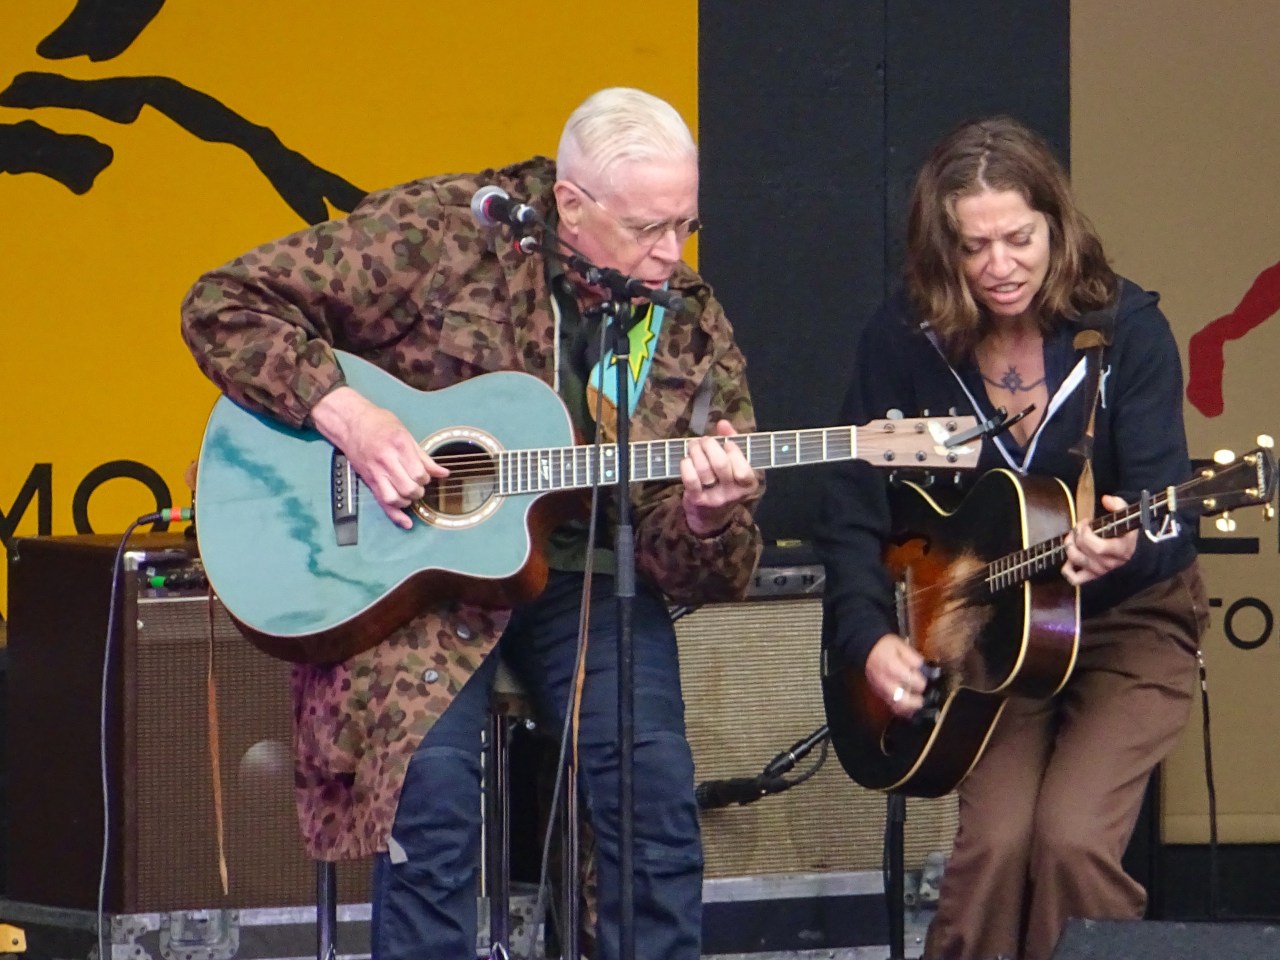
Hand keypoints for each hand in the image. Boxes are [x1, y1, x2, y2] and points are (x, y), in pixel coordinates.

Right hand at [311, 386, 447, 528]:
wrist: (350, 422)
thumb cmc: (379, 423)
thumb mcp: (405, 434)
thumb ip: (424, 457)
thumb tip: (443, 473)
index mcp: (399, 446)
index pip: (419, 473)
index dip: (426, 478)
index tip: (424, 474)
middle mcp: (387, 460)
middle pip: (409, 488)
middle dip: (418, 490)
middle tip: (418, 485)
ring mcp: (376, 472)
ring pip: (396, 498)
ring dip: (407, 500)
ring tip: (409, 494)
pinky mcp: (368, 481)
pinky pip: (382, 502)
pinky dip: (395, 515)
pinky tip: (406, 522)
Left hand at [679, 419, 759, 535]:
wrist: (711, 518)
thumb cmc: (725, 483)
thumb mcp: (736, 465)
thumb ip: (733, 441)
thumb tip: (723, 424)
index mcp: (747, 484)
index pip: (743, 469)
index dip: (733, 451)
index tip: (726, 443)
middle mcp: (732, 493)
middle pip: (721, 464)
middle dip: (710, 446)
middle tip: (704, 441)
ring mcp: (714, 498)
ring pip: (703, 470)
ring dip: (696, 452)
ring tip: (693, 445)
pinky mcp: (696, 500)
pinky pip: (690, 480)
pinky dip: (686, 465)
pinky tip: (686, 460)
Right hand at [865, 633, 926, 716]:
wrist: (865, 649)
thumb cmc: (885, 646)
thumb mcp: (901, 646)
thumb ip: (913, 658)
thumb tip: (924, 668)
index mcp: (893, 668)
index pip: (912, 681)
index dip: (922, 682)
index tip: (925, 680)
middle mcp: (887, 682)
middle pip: (902, 700)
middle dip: (915, 702)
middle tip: (922, 699)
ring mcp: (881, 689)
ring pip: (896, 706)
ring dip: (908, 708)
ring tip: (916, 705)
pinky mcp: (878, 693)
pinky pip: (890, 705)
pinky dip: (900, 708)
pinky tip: (908, 708)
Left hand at [1061, 493, 1137, 584]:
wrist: (1127, 548)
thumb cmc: (1123, 531)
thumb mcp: (1125, 516)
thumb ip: (1118, 505)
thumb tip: (1106, 499)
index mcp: (1121, 550)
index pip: (1098, 547)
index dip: (1085, 534)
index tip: (1086, 523)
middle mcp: (1110, 563)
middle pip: (1083, 551)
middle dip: (1076, 535)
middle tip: (1079, 526)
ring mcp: (1100, 571)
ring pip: (1076, 560)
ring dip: (1069, 545)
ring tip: (1073, 536)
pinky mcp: (1091, 576)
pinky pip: (1074, 578)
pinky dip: (1067, 569)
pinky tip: (1070, 558)